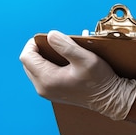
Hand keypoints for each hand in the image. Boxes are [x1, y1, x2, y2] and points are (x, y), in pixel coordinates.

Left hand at [19, 30, 135, 120]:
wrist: (109, 99)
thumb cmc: (99, 80)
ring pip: (35, 69)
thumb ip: (66, 46)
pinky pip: (43, 75)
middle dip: (38, 50)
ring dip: (44, 57)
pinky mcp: (53, 92)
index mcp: (47, 79)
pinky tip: (63, 61)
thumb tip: (50, 35)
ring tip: (60, 50)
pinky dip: (49, 65)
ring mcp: (47, 92)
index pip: (26, 57)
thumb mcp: (85, 58)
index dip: (33, 43)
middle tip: (54, 42)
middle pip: (28, 63)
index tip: (46, 37)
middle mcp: (43, 88)